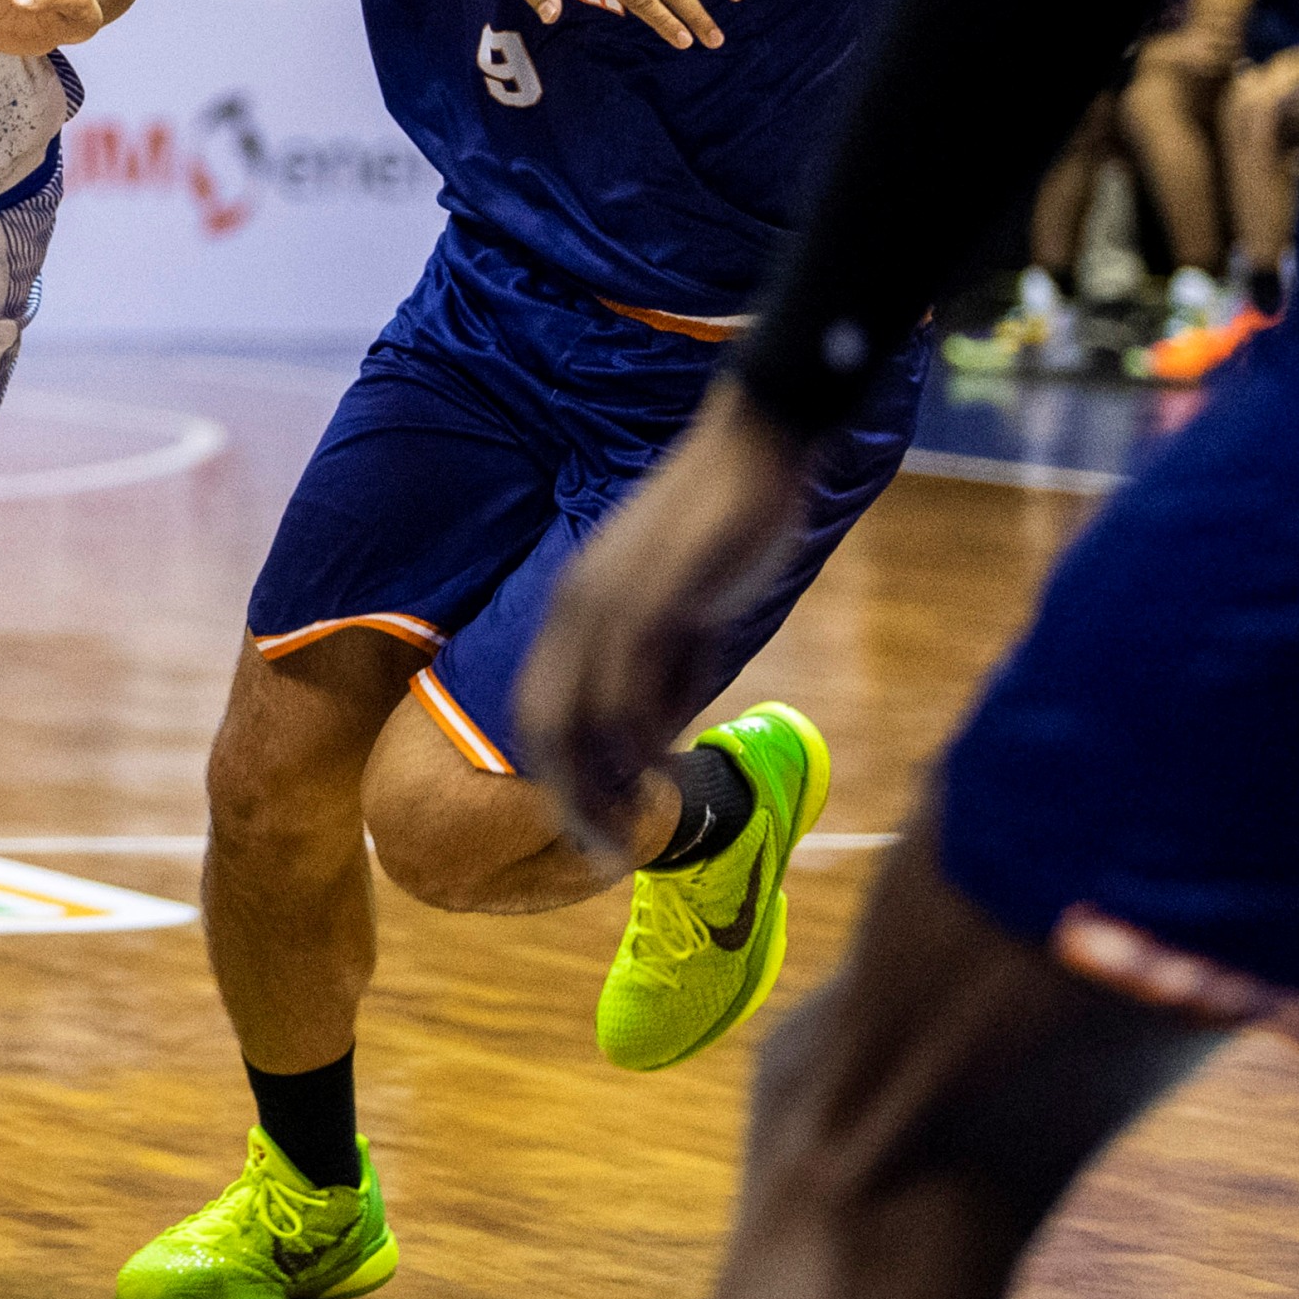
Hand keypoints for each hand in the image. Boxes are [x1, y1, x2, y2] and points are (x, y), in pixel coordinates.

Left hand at [516, 381, 813, 857]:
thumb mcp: (685, 609)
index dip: (556, 772)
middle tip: (598, 855)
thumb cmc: (726, 521)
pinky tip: (660, 780)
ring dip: (599, 786)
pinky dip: (637, 745)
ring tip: (626, 838)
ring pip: (579, 716)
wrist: (757, 443)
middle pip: (544, 723)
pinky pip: (630, 689)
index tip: (585, 822)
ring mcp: (609, 602)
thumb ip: (664, 669)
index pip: (541, 705)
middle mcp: (575, 605)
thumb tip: (652, 740)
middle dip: (566, 797)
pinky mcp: (656, 599)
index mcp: (576, 604)